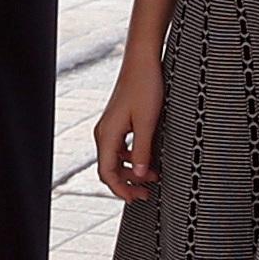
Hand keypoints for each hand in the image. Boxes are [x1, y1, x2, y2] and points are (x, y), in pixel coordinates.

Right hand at [95, 54, 162, 201]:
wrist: (143, 60)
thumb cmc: (146, 87)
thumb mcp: (148, 122)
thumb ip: (142, 151)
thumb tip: (137, 175)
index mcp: (107, 135)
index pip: (107, 173)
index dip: (121, 190)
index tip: (137, 199)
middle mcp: (104, 133)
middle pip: (109, 169)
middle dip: (127, 184)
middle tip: (147, 194)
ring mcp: (110, 127)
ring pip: (115, 159)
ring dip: (132, 171)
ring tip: (153, 177)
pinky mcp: (118, 121)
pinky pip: (121, 148)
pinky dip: (133, 158)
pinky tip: (148, 159)